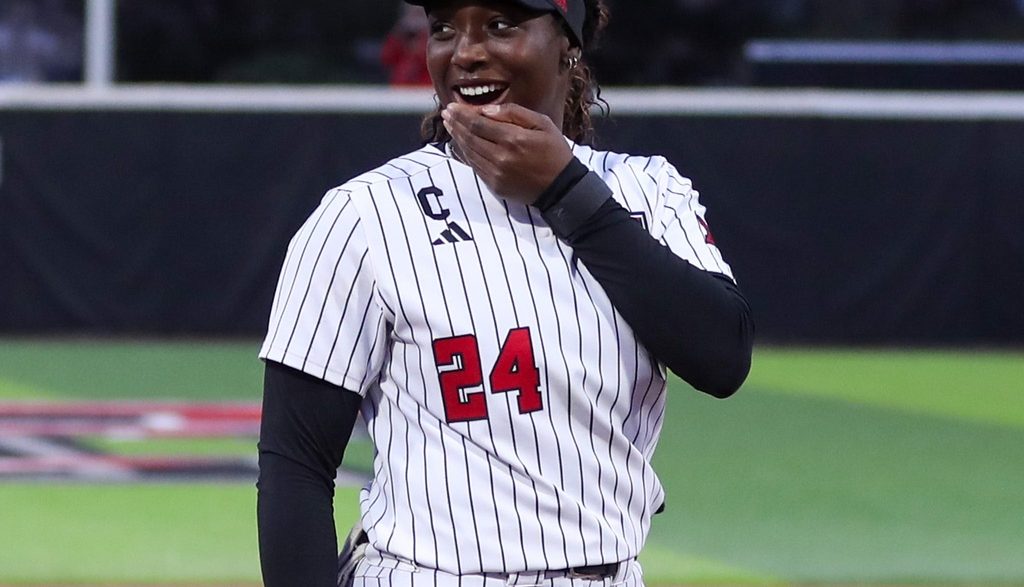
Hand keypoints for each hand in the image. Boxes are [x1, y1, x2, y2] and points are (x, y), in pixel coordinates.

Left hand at [442, 103, 573, 204]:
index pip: (478, 123)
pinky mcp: (495, 186)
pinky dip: (464, 154)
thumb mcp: (542, 123)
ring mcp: (496, 173)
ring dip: (457, 138)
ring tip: (450, 126)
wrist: (562, 187)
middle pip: (470, 137)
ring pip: (469, 152)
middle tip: (446, 114)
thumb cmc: (554, 151)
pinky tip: (460, 144)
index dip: (462, 114)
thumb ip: (514, 113)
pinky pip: (474, 167)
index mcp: (513, 138)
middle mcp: (501, 157)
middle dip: (455, 124)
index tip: (452, 107)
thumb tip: (486, 110)